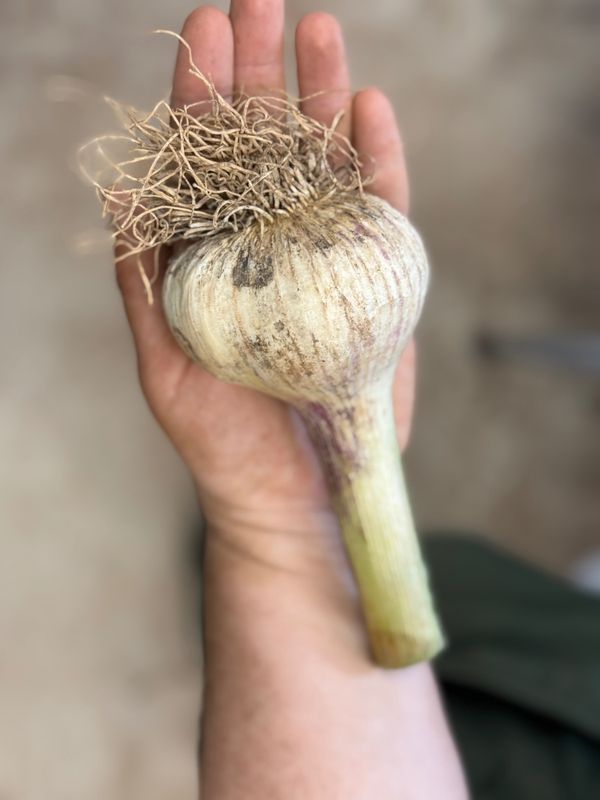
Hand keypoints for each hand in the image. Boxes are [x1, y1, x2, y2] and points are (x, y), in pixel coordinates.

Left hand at [116, 0, 414, 539]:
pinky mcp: (373, 281)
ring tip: (321, 30)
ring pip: (325, 164)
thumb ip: (146, 283)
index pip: (203, 163)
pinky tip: (370, 110)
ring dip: (323, 96)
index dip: (201, 95)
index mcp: (212, 257)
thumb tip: (120, 193)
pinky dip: (378, 160)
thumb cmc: (222, 442)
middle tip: (262, 4)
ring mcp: (324, 258)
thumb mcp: (166, 365)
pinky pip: (379, 211)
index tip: (206, 29)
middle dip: (261, 73)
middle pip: (265, 146)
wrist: (291, 496)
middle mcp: (267, 245)